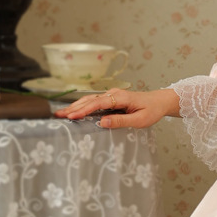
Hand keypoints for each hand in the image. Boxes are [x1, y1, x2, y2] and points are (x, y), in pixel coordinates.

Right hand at [54, 87, 178, 128]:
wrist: (159, 102)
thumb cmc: (151, 111)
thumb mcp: (140, 120)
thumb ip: (121, 121)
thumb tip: (102, 122)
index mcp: (120, 98)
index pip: (97, 104)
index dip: (83, 110)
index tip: (71, 117)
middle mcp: (113, 94)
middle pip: (89, 100)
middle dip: (73, 108)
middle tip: (57, 115)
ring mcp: (111, 95)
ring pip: (89, 100)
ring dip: (75, 106)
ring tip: (61, 113)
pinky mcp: (111, 99)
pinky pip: (94, 102)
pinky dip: (82, 105)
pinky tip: (74, 110)